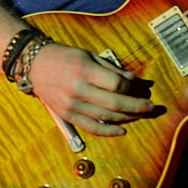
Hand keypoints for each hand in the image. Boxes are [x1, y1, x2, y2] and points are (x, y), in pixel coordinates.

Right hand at [27, 44, 155, 136]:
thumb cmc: (64, 57)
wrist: (35, 65)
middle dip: (137, 106)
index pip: (116, 85)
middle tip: (152, 107)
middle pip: (114, 103)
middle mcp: (78, 90)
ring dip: (127, 118)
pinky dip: (108, 131)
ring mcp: (72, 105)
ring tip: (141, 115)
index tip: (141, 87)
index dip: (132, 88)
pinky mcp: (67, 115)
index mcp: (84, 71)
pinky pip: (91, 127)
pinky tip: (122, 130)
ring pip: (105, 116)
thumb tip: (133, 81)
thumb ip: (111, 69)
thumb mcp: (88, 55)